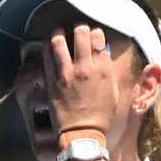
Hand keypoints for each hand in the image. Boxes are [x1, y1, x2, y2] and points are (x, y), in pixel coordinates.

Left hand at [43, 23, 118, 137]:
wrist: (83, 133)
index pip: (98, 38)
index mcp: (104, 69)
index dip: (95, 32)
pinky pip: (47, 56)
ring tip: (59, 31)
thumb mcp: (113, 90)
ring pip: (59, 41)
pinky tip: (49, 46)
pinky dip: (47, 47)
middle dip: (79, 27)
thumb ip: (108, 69)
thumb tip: (103, 54)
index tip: (92, 34)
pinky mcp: (53, 81)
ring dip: (59, 32)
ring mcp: (67, 73)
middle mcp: (86, 67)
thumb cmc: (101, 115)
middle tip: (76, 28)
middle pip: (81, 33)